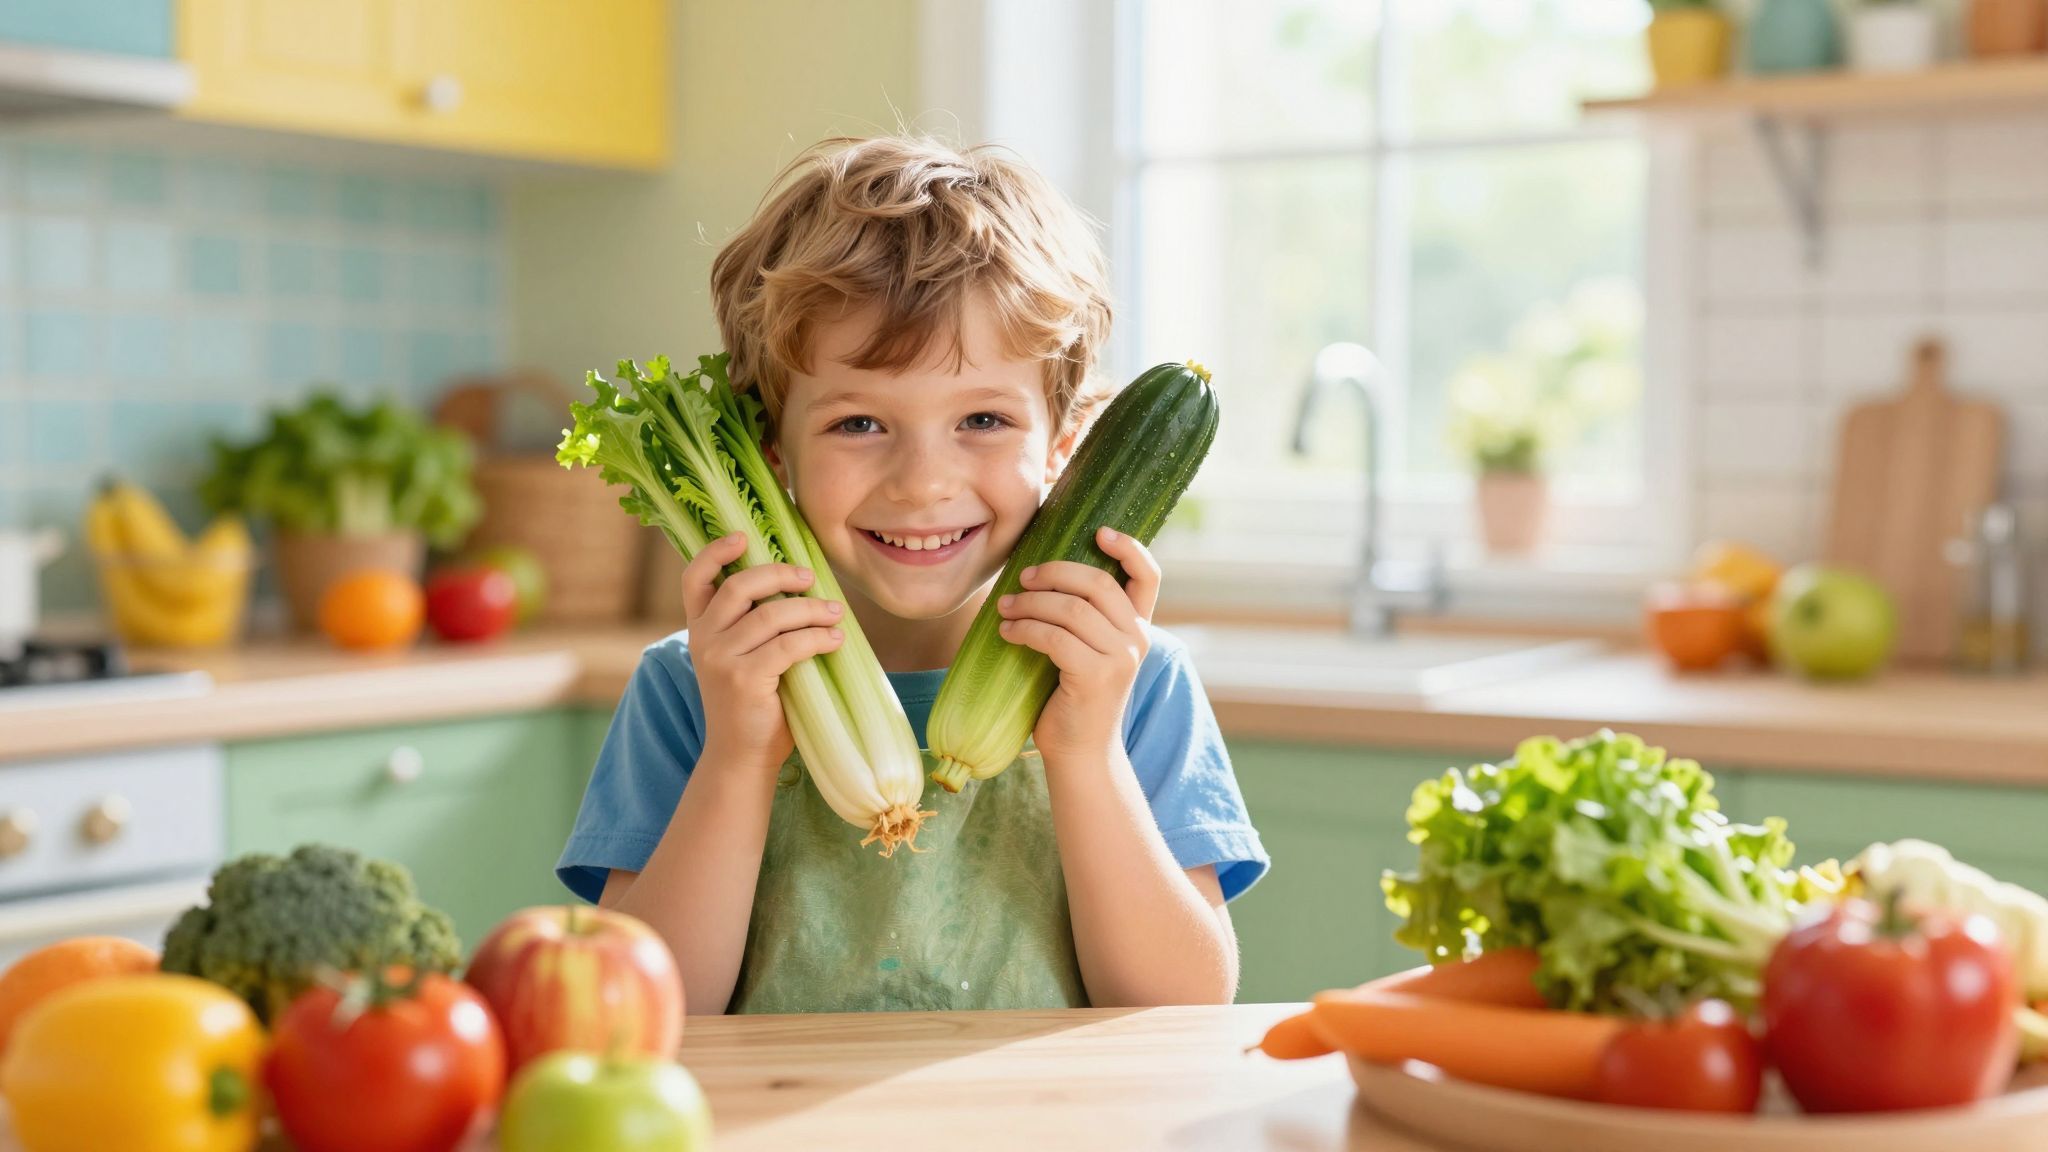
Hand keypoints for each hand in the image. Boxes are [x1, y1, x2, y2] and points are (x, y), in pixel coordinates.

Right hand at [681, 533, 845, 774]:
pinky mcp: (743, 678)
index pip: (694, 578)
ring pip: (771, 615)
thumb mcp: (741, 659)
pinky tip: (835, 639)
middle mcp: (704, 639)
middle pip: (740, 586)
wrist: (741, 756)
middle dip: (780, 574)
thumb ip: (752, 627)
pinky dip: (817, 638)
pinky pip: (788, 645)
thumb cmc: (753, 705)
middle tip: (810, 578)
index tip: (743, 536)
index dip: (716, 552)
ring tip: (836, 613)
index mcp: (700, 629)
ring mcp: (721, 659)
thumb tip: (799, 587)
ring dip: (811, 610)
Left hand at [996, 526, 1160, 767]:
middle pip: (1097, 584)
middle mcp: (1136, 639)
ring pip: (1071, 609)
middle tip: (1022, 578)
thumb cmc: (1072, 696)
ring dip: (1030, 603)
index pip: (1148, 577)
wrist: (1080, 752)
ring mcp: (1119, 658)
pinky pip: (1054, 637)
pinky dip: (1025, 629)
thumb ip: (1082, 617)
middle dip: (1054, 573)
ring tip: (1005, 608)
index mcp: (1138, 627)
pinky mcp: (1094, 676)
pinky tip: (1008, 632)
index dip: (1129, 548)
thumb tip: (1039, 573)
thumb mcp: (1087, 650)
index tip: (1099, 531)